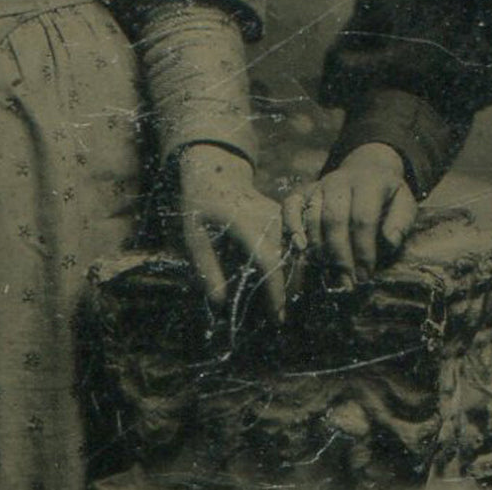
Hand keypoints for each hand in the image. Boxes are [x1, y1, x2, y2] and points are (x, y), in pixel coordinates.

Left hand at [177, 143, 286, 321]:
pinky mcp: (285, 216)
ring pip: (298, 254)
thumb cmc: (201, 206)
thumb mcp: (194, 236)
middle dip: (287, 292)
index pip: (269, 261)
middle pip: (290, 262)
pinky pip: (296, 244)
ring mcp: (281, 216)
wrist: (218, 172)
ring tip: (279, 304)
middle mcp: (270, 220)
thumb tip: (220, 305)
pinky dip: (293, 265)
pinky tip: (284, 283)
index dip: (275, 291)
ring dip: (293, 280)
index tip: (277, 317)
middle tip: (276, 320)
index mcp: (246, 224)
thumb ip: (207, 270)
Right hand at [281, 142, 416, 288]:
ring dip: (318, 249)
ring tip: (327, 275)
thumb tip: (389, 242)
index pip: (364, 217)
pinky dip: (290, 226)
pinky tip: (298, 248)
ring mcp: (319, 185)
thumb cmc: (387, 196)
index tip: (365, 276)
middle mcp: (341, 181)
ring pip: (312, 215)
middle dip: (340, 255)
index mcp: (370, 182)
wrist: (367, 169)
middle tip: (345, 283)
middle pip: (335, 218)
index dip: (363, 249)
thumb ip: (400, 222)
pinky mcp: (303, 191)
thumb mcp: (404, 203)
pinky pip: (290, 206)